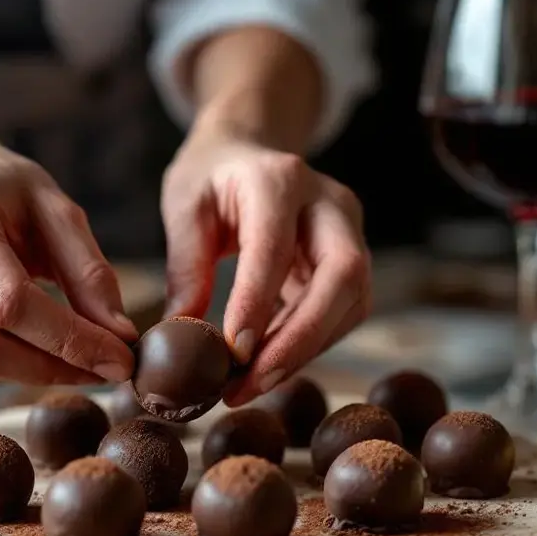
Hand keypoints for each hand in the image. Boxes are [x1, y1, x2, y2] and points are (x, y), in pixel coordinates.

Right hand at [0, 135, 136, 392]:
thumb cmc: (1, 190)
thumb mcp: (54, 207)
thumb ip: (89, 272)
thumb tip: (118, 337)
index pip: (11, 302)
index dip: (71, 341)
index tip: (119, 360)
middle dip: (51, 368)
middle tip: (100, 370)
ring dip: (16, 377)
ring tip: (53, 356)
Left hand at [161, 127, 371, 405]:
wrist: (248, 151)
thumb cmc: (211, 178)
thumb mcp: (184, 209)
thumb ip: (185, 269)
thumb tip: (183, 339)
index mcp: (279, 179)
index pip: (276, 247)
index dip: (258, 303)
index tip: (233, 352)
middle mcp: (329, 202)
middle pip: (341, 277)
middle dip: (300, 339)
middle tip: (252, 382)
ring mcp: (350, 231)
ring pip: (350, 303)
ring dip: (304, 352)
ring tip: (250, 385)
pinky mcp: (352, 261)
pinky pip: (343, 313)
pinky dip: (308, 345)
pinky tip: (268, 365)